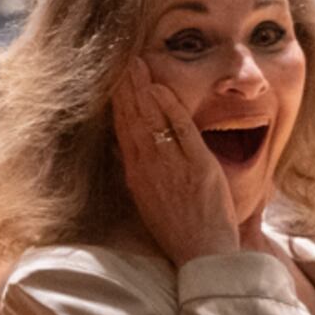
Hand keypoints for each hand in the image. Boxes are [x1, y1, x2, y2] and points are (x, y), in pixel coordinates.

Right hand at [112, 69, 237, 262]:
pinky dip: (170, 109)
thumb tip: (124, 148)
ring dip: (142, 90)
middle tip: (121, 60)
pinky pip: (181, 132)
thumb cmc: (179, 230)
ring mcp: (172, 167)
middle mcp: (149, 168)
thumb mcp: (149, 200)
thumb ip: (140, 172)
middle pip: (132, 120)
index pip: (122, 131)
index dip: (117, 103)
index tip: (113, 80)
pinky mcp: (198, 168)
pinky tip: (160, 89)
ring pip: (151, 121)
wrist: (202, 254)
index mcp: (137, 175)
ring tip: (136, 64)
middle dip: (125, 88)